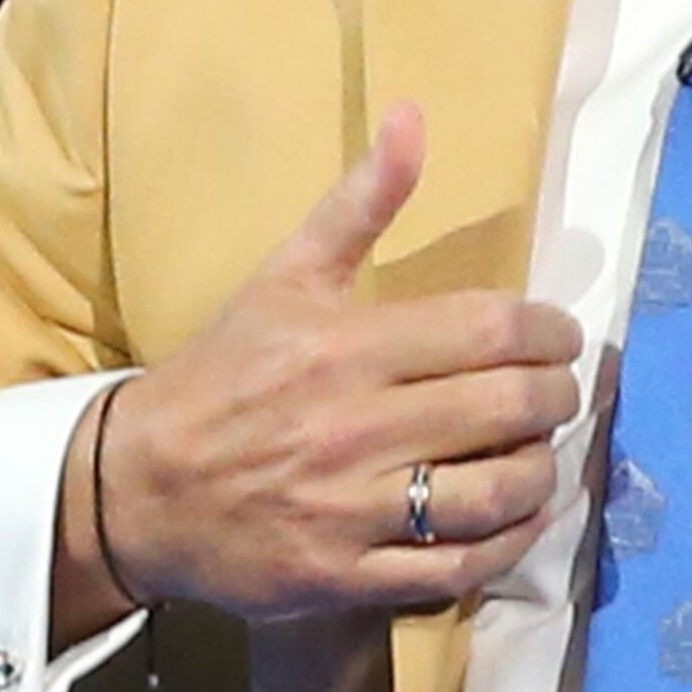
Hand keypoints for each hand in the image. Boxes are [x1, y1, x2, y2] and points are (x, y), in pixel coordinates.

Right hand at [57, 106, 581, 631]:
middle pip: (509, 406)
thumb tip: (414, 116)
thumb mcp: (284, 278)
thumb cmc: (222, 375)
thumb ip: (359, 204)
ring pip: (497, 490)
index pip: (491, 330)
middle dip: (558, 396)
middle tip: (558, 392)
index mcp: (344, 346)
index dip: (550, 332)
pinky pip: (460, 565)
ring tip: (540, 450)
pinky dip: (510, 541)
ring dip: (543, 469)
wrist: (134, 486)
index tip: (558, 337)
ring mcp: (353, 507)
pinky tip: (520, 515)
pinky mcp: (348, 575)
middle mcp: (354, 426)